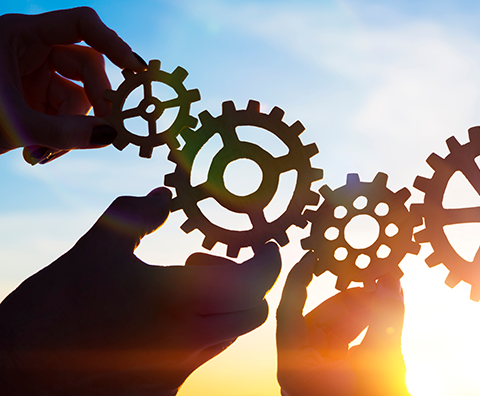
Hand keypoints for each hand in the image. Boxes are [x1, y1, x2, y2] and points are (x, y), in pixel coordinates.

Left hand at [0, 7, 146, 163]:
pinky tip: (42, 153)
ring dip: (73, 126)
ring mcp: (33, 73)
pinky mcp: (34, 96)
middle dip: (96, 101)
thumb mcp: (15, 123)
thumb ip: (65, 132)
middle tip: (108, 130)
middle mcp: (31, 48)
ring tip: (50, 153)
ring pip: (78, 94)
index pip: (81, 25)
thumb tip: (111, 136)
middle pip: (87, 65)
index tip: (136, 71)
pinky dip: (61, 134)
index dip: (114, 44)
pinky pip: (65, 111)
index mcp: (20, 34)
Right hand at [0, 187, 280, 394]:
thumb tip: (163, 194)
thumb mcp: (99, 246)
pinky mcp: (162, 391)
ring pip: (227, 335)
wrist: (17, 372)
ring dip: (220, 307)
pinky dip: (194, 332)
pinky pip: (198, 357)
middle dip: (245, 283)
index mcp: (182, 300)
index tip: (264, 245)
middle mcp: (191, 340)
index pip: (258, 281)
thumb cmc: (58, 304)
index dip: (269, 259)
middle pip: (253, 311)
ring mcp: (178, 371)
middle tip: (205, 262)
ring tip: (176, 289)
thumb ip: (138, 213)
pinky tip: (155, 321)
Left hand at [276, 253, 408, 395]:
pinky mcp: (333, 381)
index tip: (314, 257)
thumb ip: (387, 319)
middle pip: (320, 318)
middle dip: (353, 299)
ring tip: (388, 300)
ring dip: (362, 314)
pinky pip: (345, 346)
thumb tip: (391, 281)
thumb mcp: (383, 362)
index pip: (289, 309)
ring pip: (335, 331)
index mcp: (296, 364)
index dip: (299, 280)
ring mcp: (316, 376)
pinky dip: (363, 331)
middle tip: (379, 283)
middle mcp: (301, 368)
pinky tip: (384, 320)